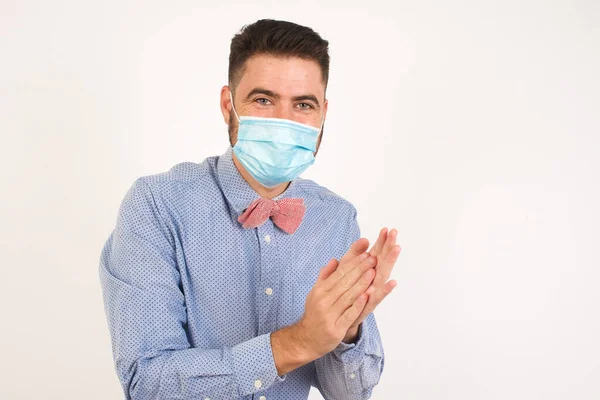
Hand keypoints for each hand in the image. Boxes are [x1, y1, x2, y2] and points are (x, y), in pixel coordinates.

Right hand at [294, 238, 376, 358]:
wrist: (306, 339)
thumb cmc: (315, 314)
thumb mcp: (316, 292)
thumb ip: (326, 276)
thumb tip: (335, 260)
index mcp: (320, 290)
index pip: (339, 274)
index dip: (353, 264)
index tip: (365, 255)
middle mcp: (323, 301)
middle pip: (344, 283)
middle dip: (360, 270)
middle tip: (373, 259)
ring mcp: (329, 315)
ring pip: (348, 297)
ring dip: (361, 284)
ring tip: (373, 273)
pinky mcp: (335, 328)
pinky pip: (348, 315)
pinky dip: (358, 305)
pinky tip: (367, 296)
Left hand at [346, 227, 400, 334]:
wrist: (337, 317)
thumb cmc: (343, 292)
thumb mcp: (346, 269)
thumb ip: (354, 254)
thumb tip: (364, 240)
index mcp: (367, 270)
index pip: (376, 252)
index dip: (381, 241)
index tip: (386, 229)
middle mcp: (373, 280)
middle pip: (382, 260)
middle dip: (388, 246)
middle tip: (394, 233)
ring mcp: (373, 291)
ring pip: (383, 274)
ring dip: (390, 261)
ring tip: (397, 248)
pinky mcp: (369, 305)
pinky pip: (378, 297)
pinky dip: (386, 290)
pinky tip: (393, 282)